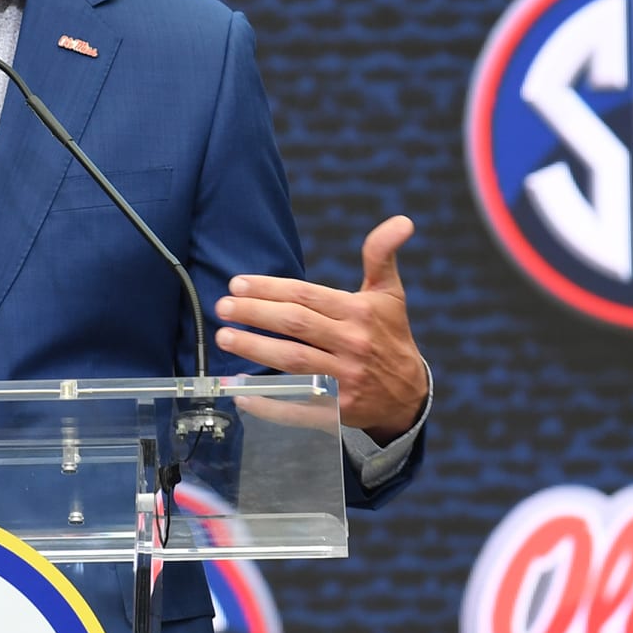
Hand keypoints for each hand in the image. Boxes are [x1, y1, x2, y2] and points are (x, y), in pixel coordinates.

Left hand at [215, 215, 428, 441]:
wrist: (409, 394)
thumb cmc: (389, 336)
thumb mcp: (389, 294)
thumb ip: (381, 255)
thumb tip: (401, 220)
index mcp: (359, 313)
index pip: (306, 296)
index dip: (269, 288)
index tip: (237, 283)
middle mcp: (352, 345)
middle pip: (296, 325)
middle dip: (255, 314)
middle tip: (223, 307)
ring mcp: (346, 380)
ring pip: (293, 362)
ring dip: (255, 349)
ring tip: (224, 338)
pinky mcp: (339, 412)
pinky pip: (299, 408)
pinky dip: (270, 403)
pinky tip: (242, 394)